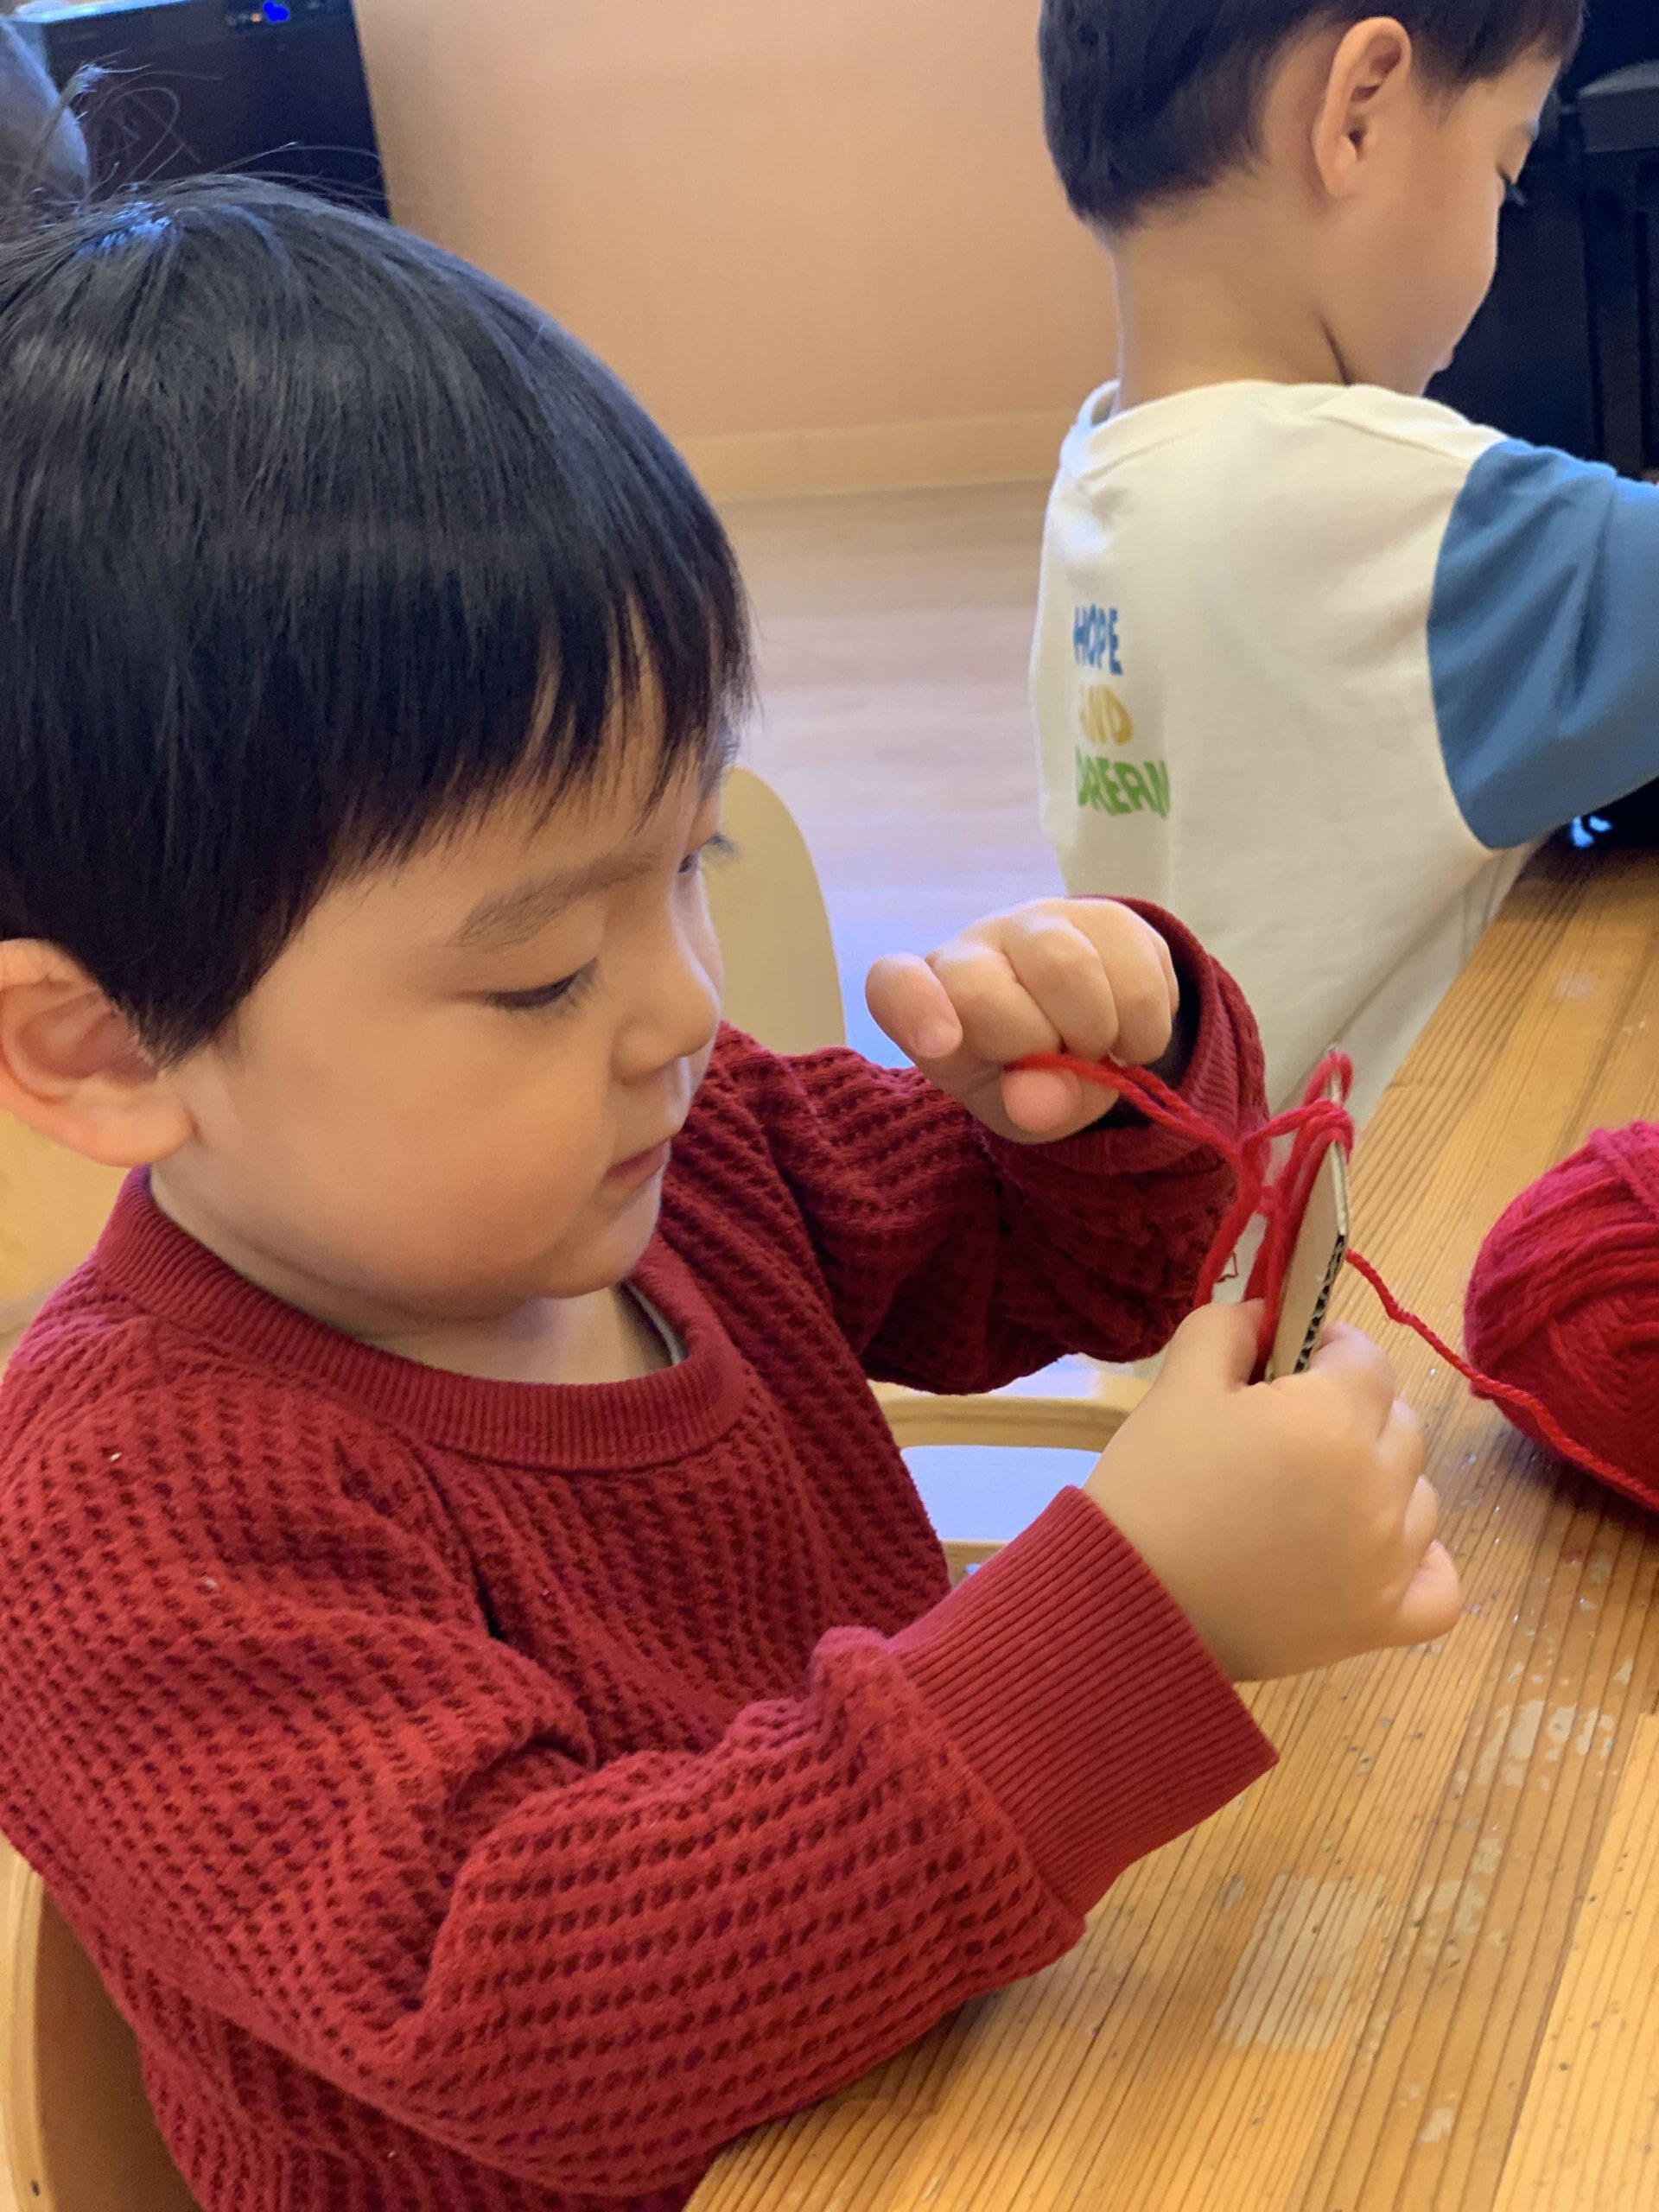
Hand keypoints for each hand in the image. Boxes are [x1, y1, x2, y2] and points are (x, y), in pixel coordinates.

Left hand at [865, 899, 1178, 1141]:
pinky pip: (1137, 974)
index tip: (942, 1044)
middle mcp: (973, 947)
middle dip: (1031, 1045)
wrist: (1094, 1036)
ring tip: (1097, 1048)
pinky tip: (1129, 1032)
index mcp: (928, 998)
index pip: (895, 985)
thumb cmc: (1029, 1076)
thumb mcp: (1018, 1112)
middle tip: (1058, 1064)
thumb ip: (1024, 1109)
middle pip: (984, 988)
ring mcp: (1039, 922)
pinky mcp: (1109, 916)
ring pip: (1066, 967)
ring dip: (1095, 1033)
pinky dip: (1144, 1029)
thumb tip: (1046, 1099)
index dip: (915, 1008)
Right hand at [1084, 1306, 1461, 1681]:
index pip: (1365, 1358)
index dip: (1326, 1349)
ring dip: (1380, 1481)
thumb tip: (1267, 1312)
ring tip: (1315, 1496)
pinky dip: (1421, 1563)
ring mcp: (1388, 1559)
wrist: (1129, 1606)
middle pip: (1399, 1421)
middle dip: (1353, 1411)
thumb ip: (1227, 1327)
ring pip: (1419, 1493)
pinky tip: (1376, 1551)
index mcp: (1330, 1418)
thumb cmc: (1151, 1487)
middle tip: (1287, 1433)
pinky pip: (1441, 1585)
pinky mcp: (1381, 1621)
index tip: (1287, 1363)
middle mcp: (1376, 1485)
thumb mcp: (1176, 1386)